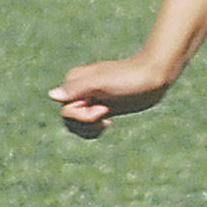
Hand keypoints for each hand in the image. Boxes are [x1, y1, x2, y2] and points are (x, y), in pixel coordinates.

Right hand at [48, 55, 171, 138]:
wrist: (154, 77)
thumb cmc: (130, 78)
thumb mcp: (102, 83)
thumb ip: (77, 88)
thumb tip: (52, 95)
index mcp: (74, 82)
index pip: (66, 111)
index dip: (82, 116)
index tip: (103, 108)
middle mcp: (79, 91)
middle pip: (69, 120)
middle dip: (87, 123)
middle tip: (106, 113)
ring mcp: (91, 100)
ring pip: (78, 125)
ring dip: (91, 128)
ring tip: (107, 122)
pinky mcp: (103, 108)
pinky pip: (89, 126)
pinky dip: (95, 129)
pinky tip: (108, 123)